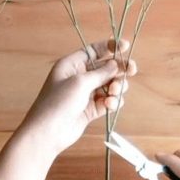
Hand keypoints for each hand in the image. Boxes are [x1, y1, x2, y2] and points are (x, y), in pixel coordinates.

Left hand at [16, 38, 136, 157]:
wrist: (47, 132)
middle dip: (119, 69)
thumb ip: (101, 73)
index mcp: (72, 65)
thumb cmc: (58, 102)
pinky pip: (108, 101)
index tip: (125, 46)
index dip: (109, 47)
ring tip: (114, 92)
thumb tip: (116, 64)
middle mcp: (79, 77)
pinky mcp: (91, 109)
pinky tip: (109, 105)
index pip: (94, 51)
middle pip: (106, 68)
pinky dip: (112, 102)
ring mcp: (86, 94)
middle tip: (132, 69)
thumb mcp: (80, 82)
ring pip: (110, 85)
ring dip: (117, 87)